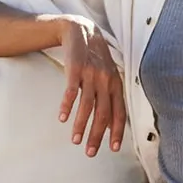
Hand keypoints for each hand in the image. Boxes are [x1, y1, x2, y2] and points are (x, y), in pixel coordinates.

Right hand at [54, 15, 127, 156]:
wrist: (81, 31)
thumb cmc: (94, 56)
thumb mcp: (107, 74)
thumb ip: (109, 94)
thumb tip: (109, 119)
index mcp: (116, 84)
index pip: (119, 113)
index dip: (117, 131)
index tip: (114, 148)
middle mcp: (106, 81)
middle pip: (103, 113)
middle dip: (97, 135)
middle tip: (91, 152)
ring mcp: (91, 75)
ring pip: (87, 106)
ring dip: (81, 125)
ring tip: (75, 140)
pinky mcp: (75, 69)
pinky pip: (71, 91)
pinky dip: (67, 105)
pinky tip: (62, 117)